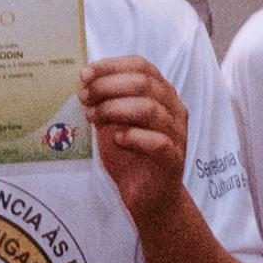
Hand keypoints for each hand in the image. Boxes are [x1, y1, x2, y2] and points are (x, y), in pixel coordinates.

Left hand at [77, 55, 199, 224]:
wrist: (148, 196)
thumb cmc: (130, 156)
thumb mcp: (112, 123)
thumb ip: (105, 102)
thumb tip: (85, 83)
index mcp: (161, 94)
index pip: (141, 66)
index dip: (112, 66)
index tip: (85, 74)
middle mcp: (173, 109)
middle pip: (144, 83)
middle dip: (108, 86)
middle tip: (84, 97)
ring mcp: (177, 133)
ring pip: (149, 109)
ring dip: (115, 109)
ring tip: (93, 117)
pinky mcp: (174, 158)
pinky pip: (157, 141)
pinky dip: (134, 137)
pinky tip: (117, 139)